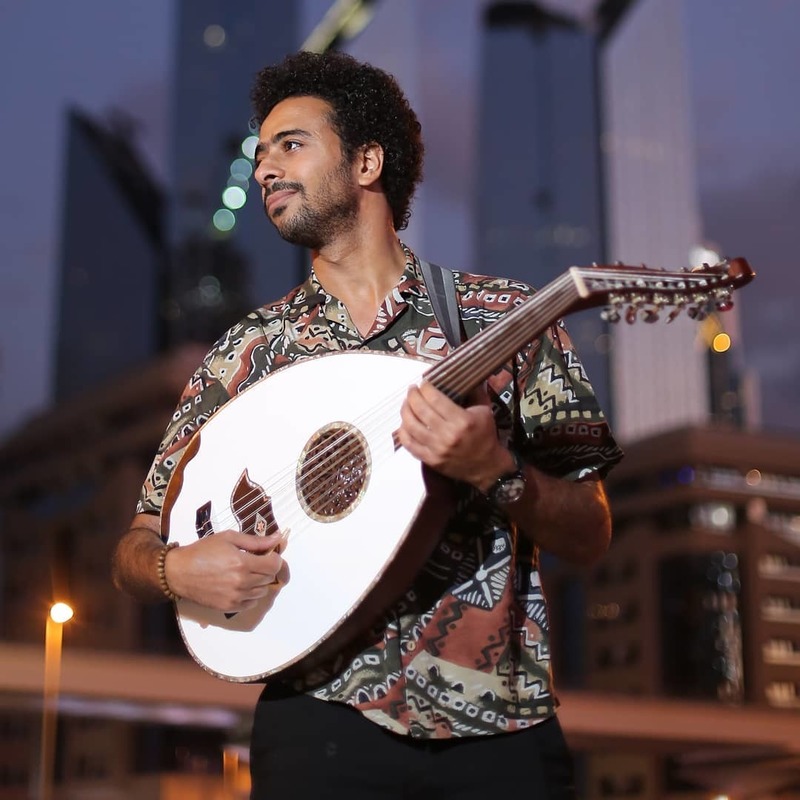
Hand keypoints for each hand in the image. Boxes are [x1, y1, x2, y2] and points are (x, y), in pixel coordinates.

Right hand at [165, 529, 288, 613]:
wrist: (179, 572)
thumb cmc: (203, 550)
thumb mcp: (229, 538)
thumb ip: (255, 541)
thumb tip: (278, 537)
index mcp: (242, 563)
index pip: (274, 565)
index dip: (275, 559)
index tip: (268, 555)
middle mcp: (241, 582)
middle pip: (269, 578)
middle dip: (266, 569)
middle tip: (255, 562)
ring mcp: (235, 597)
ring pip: (262, 592)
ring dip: (259, 582)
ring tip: (246, 574)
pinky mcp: (228, 607)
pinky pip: (251, 604)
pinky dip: (250, 595)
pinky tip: (241, 586)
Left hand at [397, 381, 514, 491]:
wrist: (486, 466)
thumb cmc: (485, 437)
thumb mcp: (485, 411)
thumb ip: (475, 392)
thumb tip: (467, 374)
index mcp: (462, 421)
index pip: (435, 399)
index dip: (425, 388)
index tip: (424, 383)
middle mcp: (448, 435)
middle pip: (420, 410)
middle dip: (412, 395)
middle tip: (412, 390)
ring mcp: (437, 449)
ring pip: (411, 426)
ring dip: (405, 411)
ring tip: (406, 403)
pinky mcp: (431, 460)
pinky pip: (409, 444)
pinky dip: (403, 432)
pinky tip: (404, 423)